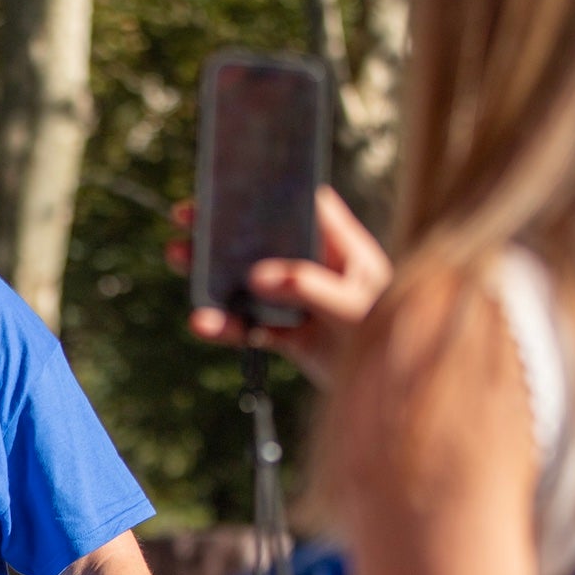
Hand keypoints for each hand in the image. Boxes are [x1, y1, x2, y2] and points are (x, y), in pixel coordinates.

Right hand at [188, 185, 390, 387]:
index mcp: (342, 248)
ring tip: (178, 258)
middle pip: (265, 240)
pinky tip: (202, 322)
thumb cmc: (390, 339)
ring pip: (248, 281)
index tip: (234, 177)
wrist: (396, 397)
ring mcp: (300, 302)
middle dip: (224, 228)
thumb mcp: (353, 308)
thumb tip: (258, 276)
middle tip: (186, 215)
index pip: (306, 205)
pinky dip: (225, 325)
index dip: (272, 188)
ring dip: (212, 273)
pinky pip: (249, 325)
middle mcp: (317, 269)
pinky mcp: (288, 335)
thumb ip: (309, 287)